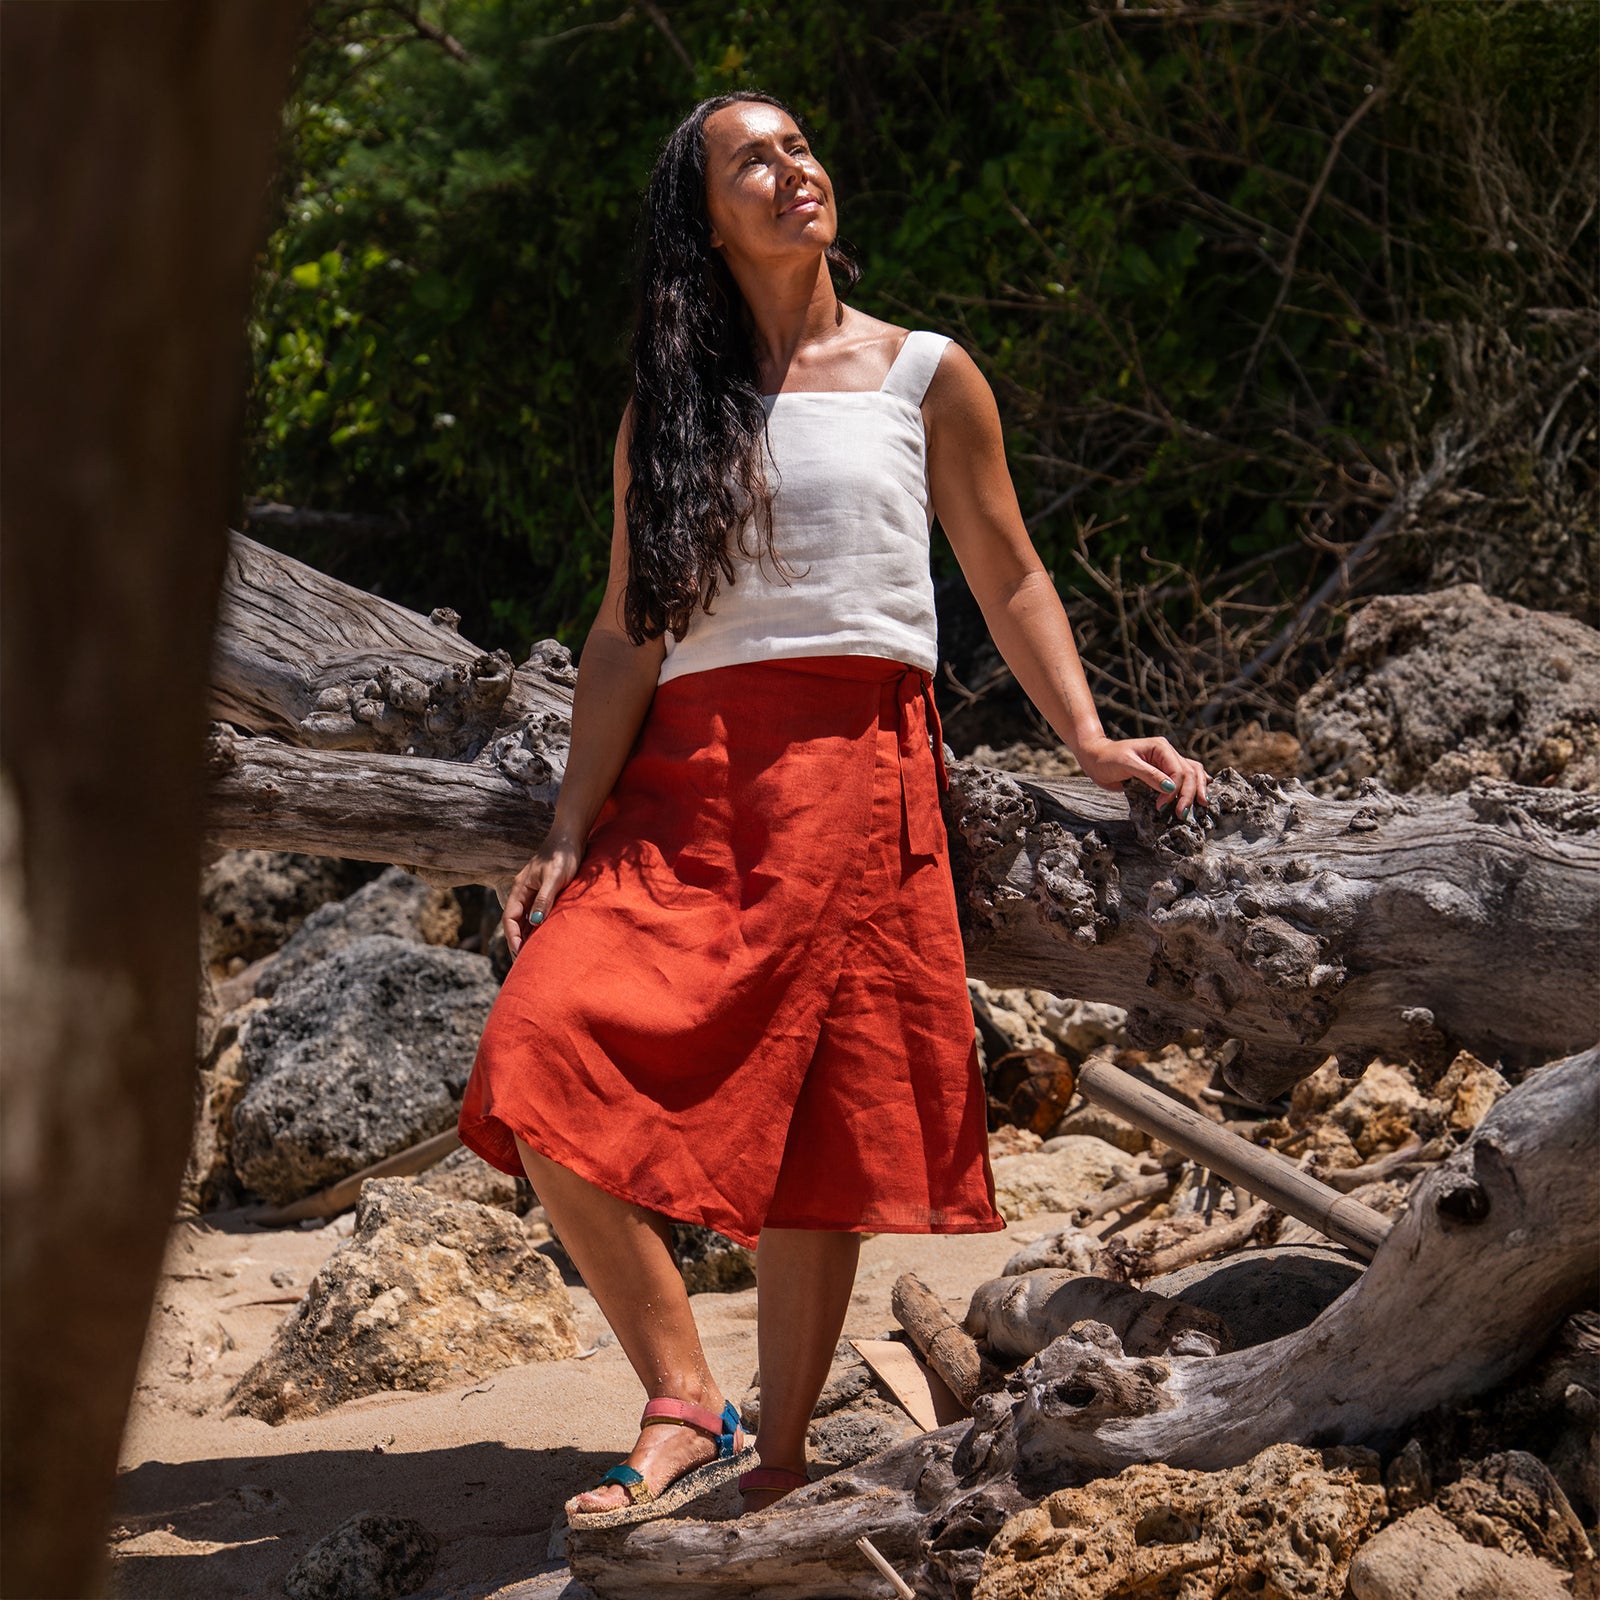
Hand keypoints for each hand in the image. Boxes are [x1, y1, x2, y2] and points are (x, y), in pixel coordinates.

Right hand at [501, 832, 585, 957]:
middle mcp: (523, 892)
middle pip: (515, 921)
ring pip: (524, 919)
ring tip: (530, 956)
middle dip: (516, 941)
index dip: (512, 936)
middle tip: (521, 963)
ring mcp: (532, 892)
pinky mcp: (543, 892)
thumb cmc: (563, 856)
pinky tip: (541, 937)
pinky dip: (535, 927)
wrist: (571, 837)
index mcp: (520, 888)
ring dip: (525, 936)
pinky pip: (535, 913)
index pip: (510, 918)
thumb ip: (544, 899)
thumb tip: (534, 922)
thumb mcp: (554, 878)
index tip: (519, 952)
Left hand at [1075, 734, 1209, 821]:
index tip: (1162, 806)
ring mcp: (1166, 762)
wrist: (1095, 758)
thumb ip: (1149, 775)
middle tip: (1181, 815)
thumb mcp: (1126, 765)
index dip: (1175, 791)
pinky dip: (1195, 784)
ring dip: (1197, 789)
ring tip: (1201, 805)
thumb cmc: (1107, 759)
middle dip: (1188, 795)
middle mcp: (1167, 753)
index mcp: (1161, 747)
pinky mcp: (1162, 772)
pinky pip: (1184, 776)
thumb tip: (1171, 788)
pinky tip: (1203, 791)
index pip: (1178, 771)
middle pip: (1189, 774)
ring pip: (1192, 773)